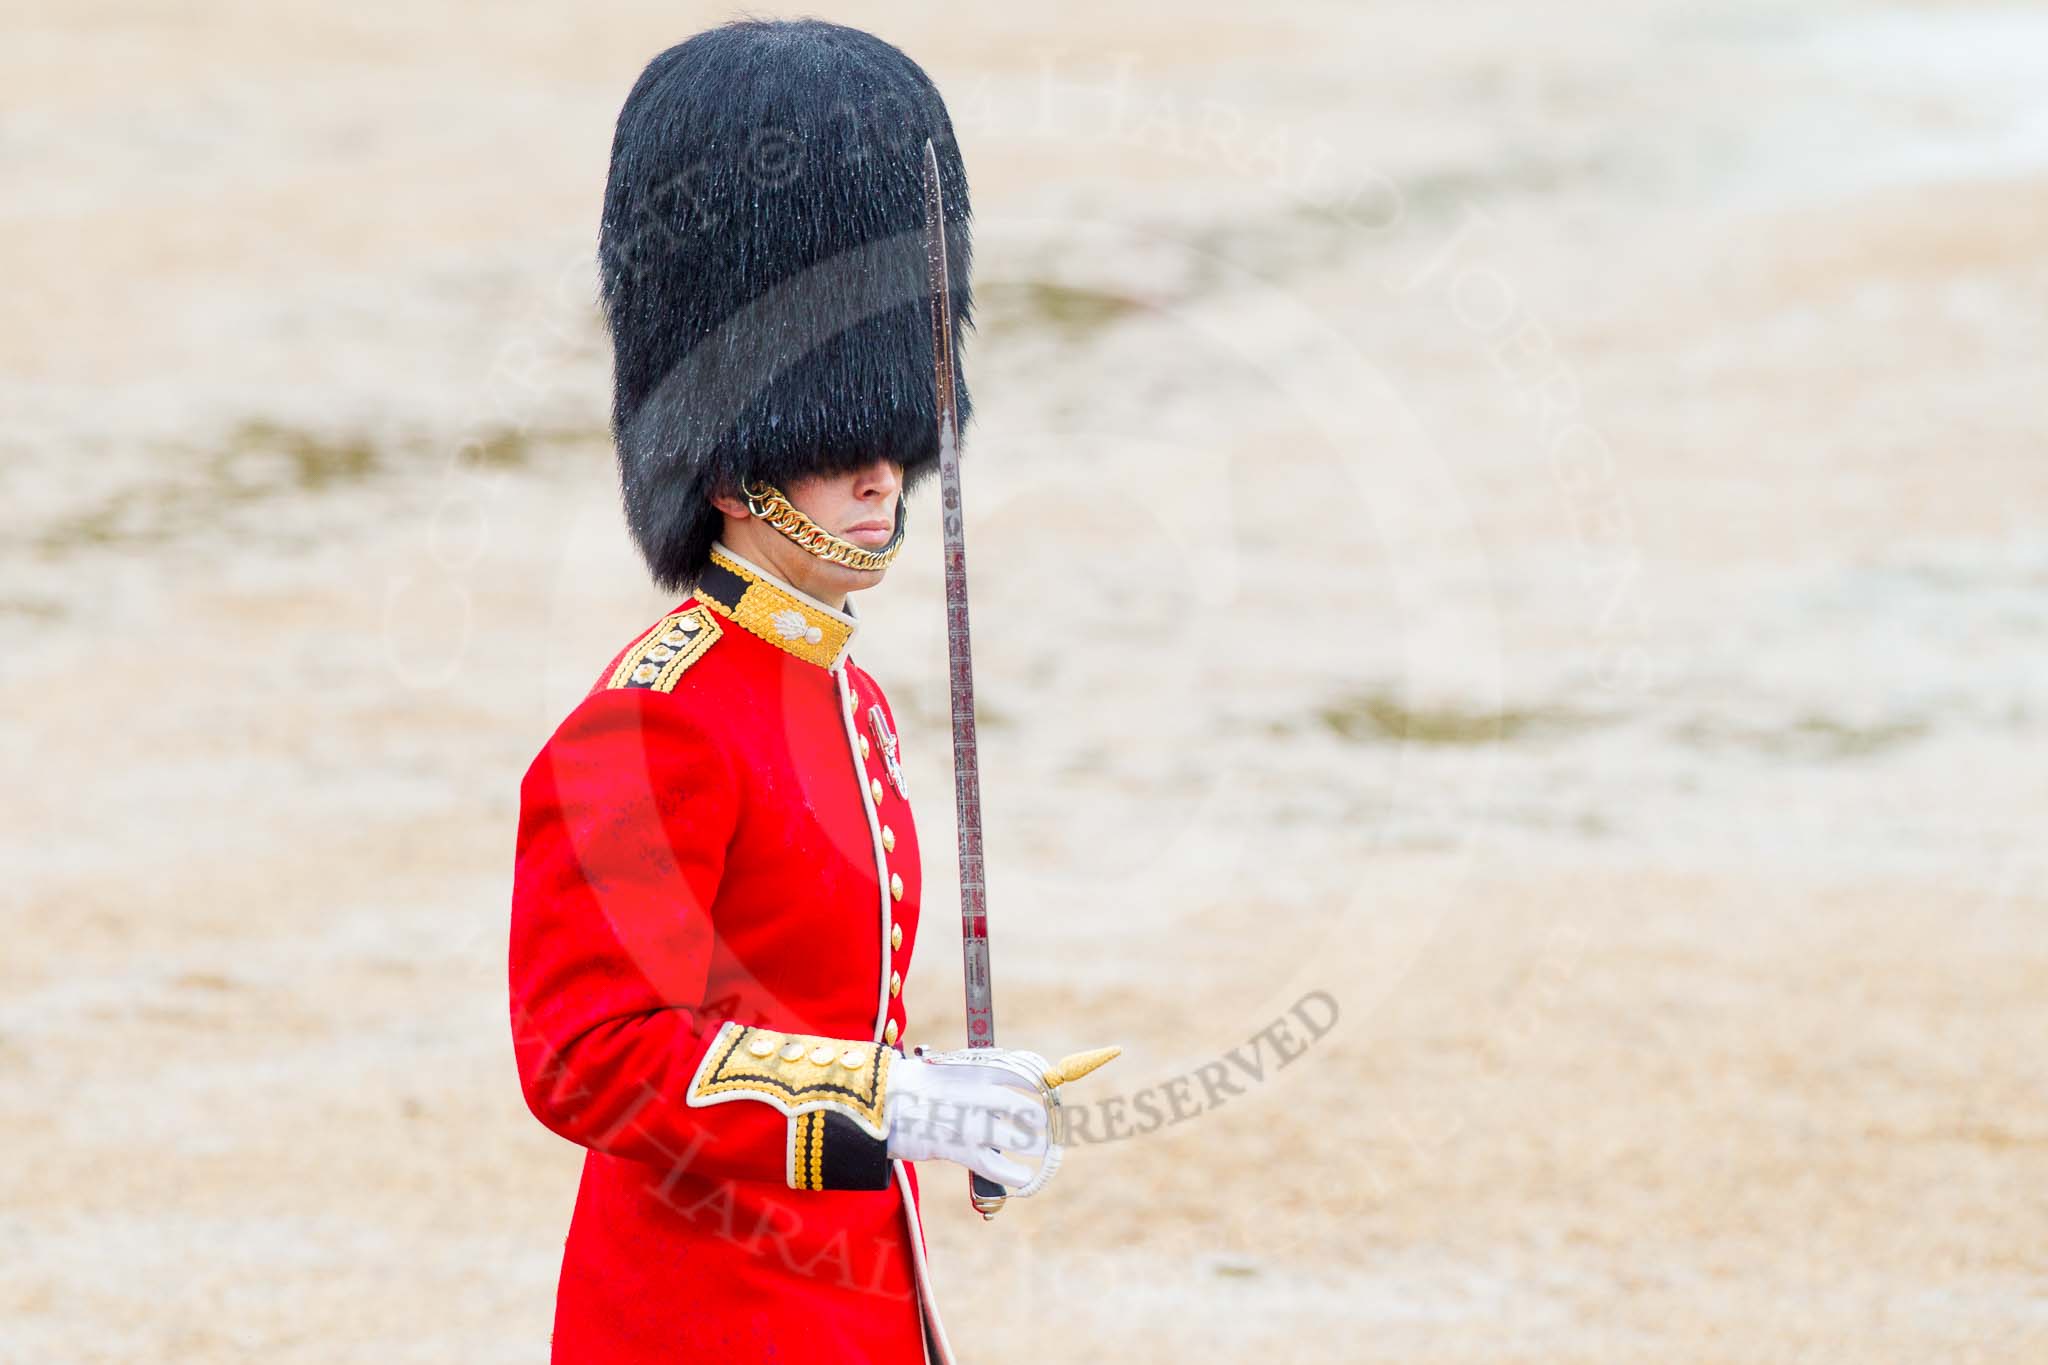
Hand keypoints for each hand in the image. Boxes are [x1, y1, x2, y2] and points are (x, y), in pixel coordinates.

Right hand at [885, 1050, 1050, 1186]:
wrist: (885, 1100)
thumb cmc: (923, 1083)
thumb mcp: (958, 1067)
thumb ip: (988, 1075)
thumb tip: (1024, 1082)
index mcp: (982, 1069)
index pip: (1028, 1075)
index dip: (1045, 1087)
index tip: (1051, 1095)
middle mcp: (980, 1094)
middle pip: (1027, 1111)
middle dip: (1042, 1122)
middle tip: (1048, 1128)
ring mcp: (970, 1122)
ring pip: (1017, 1139)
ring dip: (1035, 1147)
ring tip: (1043, 1151)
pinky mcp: (958, 1148)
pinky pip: (995, 1166)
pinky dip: (1014, 1175)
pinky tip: (1024, 1178)